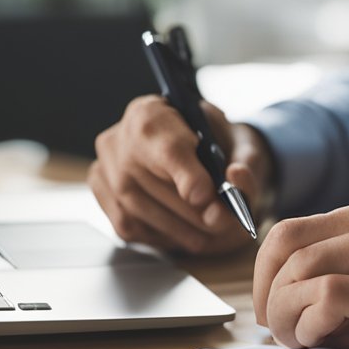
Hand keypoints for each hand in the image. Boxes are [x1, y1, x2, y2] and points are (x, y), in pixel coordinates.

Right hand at [90, 95, 273, 254]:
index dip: (187, 176)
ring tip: (208, 231)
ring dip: (180, 229)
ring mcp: (104, 167)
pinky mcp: (102, 195)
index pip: (166, 146)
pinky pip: (130, 227)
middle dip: (194, 211)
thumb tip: (235, 178)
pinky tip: (182, 231)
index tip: (206, 196)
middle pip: (154, 184)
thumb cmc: (216, 145)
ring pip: (140, 210)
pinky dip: (161, 235)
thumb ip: (246, 162)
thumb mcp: (241, 146)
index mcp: (152, 112)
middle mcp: (119, 138)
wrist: (194, 148)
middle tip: (223, 221)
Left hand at [254, 196, 348, 348]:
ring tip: (313, 342)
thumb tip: (286, 305)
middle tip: (288, 335)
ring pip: (303, 270)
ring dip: (289, 316)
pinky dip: (314, 323)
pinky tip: (334, 341)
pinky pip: (332, 295)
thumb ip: (348, 274)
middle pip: (285, 246)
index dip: (265, 278)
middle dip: (270, 297)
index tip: (277, 315)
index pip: (288, 232)